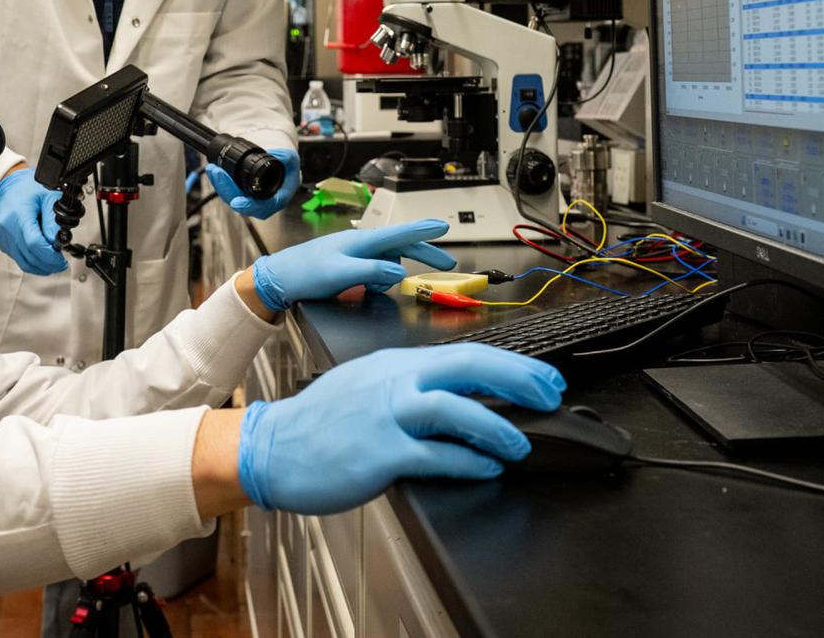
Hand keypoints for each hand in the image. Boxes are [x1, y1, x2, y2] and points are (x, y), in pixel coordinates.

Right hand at [0, 168, 66, 275]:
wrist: (11, 186)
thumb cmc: (29, 188)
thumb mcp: (49, 197)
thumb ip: (54, 220)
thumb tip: (58, 241)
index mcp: (18, 214)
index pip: (34, 243)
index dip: (49, 255)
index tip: (61, 258)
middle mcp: (7, 228)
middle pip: (29, 256)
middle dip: (48, 263)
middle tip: (61, 262)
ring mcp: (3, 237)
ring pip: (23, 262)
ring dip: (41, 266)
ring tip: (54, 262)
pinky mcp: (3, 243)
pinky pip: (18, 259)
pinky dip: (32, 262)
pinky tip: (42, 258)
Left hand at [206, 147, 300, 219]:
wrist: (282, 169)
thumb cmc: (288, 168)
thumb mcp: (292, 160)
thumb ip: (285, 157)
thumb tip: (272, 154)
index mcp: (277, 199)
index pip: (262, 207)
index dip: (248, 206)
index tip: (236, 202)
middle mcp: (262, 203)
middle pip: (240, 204)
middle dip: (225, 188)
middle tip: (217, 173)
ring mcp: (250, 200)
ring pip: (231, 198)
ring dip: (220, 184)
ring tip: (213, 169)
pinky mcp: (241, 194)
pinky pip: (228, 192)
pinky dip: (220, 182)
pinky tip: (215, 171)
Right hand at [238, 344, 566, 513]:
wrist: (273, 448)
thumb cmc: (319, 424)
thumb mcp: (366, 386)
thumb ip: (409, 387)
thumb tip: (458, 399)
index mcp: (395, 363)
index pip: (465, 353)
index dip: (511, 366)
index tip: (542, 379)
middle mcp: (395, 381)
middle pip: (469, 367)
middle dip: (518, 379)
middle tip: (551, 395)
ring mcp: (387, 415)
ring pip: (457, 409)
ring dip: (498, 427)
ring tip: (520, 443)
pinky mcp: (381, 452)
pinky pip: (437, 455)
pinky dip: (469, 462)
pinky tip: (487, 469)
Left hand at [251, 219, 454, 312]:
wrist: (280, 279)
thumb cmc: (305, 271)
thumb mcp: (341, 273)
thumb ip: (371, 270)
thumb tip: (398, 271)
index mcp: (362, 241)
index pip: (400, 233)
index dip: (424, 230)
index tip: (443, 226)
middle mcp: (362, 244)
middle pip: (402, 247)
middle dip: (425, 255)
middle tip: (448, 264)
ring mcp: (357, 255)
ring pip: (389, 263)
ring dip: (390, 276)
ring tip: (373, 288)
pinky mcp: (352, 266)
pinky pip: (376, 272)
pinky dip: (378, 281)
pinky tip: (366, 289)